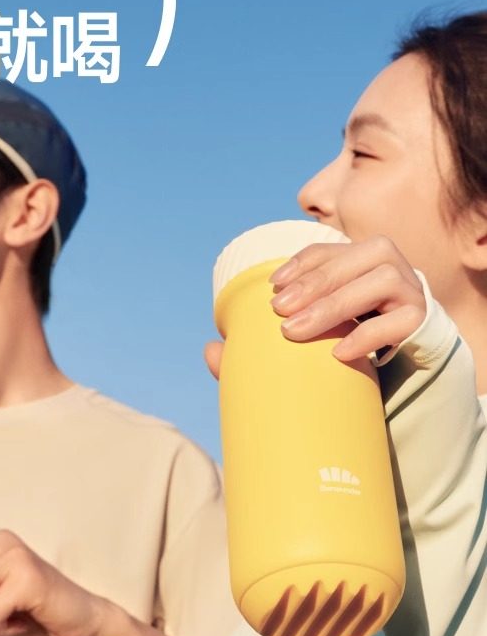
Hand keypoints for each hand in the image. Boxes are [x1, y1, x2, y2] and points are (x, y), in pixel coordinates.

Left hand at [205, 235, 425, 375]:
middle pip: (359, 258)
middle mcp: (393, 271)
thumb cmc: (346, 357)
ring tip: (298, 331)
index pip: (333, 249)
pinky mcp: (425, 326)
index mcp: (363, 265)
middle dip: (315, 282)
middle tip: (278, 311)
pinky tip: (338, 354)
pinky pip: (402, 320)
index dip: (304, 263)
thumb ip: (263, 348)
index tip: (273, 288)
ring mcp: (413, 296)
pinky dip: (369, 335)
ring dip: (337, 302)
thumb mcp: (307, 345)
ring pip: (381, 281)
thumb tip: (210, 351)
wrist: (408, 385)